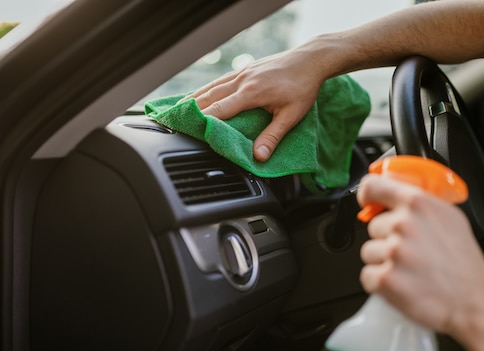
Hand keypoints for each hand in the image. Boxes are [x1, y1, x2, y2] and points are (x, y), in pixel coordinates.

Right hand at [187, 50, 324, 161]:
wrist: (310, 60)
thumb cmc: (303, 87)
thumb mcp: (291, 116)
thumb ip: (273, 136)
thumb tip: (259, 157)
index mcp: (251, 92)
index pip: (220, 108)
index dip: (202, 120)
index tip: (187, 129)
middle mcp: (242, 80)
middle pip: (208, 96)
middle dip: (190, 109)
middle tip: (172, 121)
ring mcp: (241, 72)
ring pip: (211, 86)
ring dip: (194, 98)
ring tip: (178, 110)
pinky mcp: (244, 69)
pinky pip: (219, 81)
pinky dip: (205, 90)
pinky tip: (199, 96)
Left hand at [356, 173, 483, 335]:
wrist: (475, 301)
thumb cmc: (465, 263)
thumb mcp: (450, 217)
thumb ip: (420, 204)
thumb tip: (394, 196)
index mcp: (418, 204)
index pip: (373, 186)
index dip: (368, 195)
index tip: (367, 202)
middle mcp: (403, 225)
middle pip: (373, 227)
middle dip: (387, 239)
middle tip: (411, 252)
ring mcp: (393, 252)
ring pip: (369, 252)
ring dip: (383, 262)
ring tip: (409, 270)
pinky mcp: (385, 279)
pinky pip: (367, 276)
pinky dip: (380, 283)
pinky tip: (403, 283)